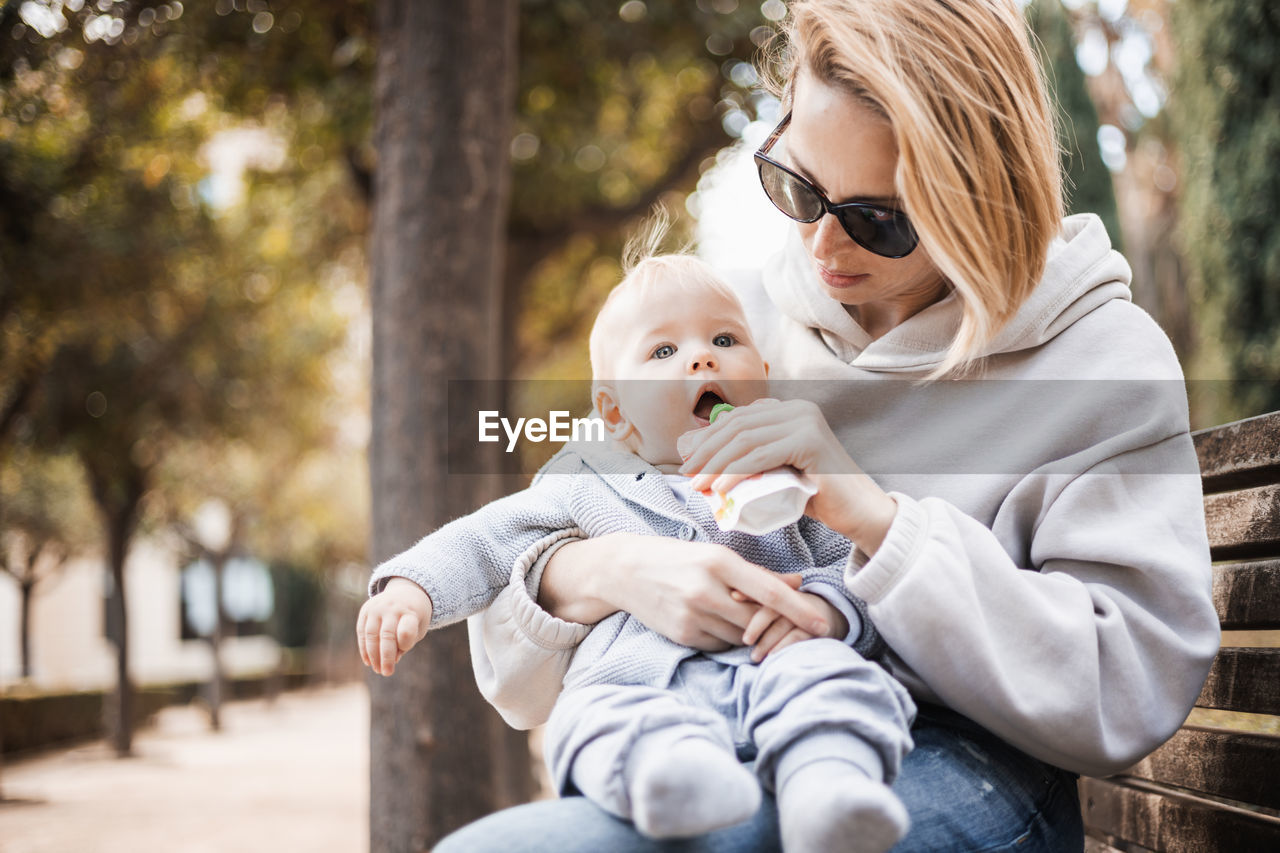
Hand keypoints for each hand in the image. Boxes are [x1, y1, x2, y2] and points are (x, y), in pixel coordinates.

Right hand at [357, 577, 431, 675]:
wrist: (406, 592)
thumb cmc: (414, 617)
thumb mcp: (418, 629)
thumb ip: (406, 644)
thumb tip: (391, 660)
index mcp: (410, 611)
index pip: (406, 630)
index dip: (405, 644)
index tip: (404, 649)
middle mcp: (393, 608)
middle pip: (386, 636)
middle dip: (386, 657)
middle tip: (387, 673)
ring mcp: (377, 607)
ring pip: (371, 635)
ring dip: (373, 656)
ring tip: (378, 669)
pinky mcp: (365, 610)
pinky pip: (362, 632)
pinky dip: (364, 648)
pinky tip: (369, 661)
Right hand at [540, 533, 832, 650]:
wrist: (625, 570)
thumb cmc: (677, 558)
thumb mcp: (716, 556)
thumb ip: (757, 573)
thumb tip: (798, 581)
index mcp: (718, 562)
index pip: (770, 592)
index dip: (799, 610)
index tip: (821, 624)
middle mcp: (706, 590)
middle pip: (758, 620)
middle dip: (773, 626)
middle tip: (787, 626)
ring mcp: (692, 615)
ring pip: (741, 636)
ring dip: (750, 633)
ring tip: (744, 620)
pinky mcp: (682, 635)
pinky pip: (720, 645)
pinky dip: (727, 639)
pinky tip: (718, 624)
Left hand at [678, 398, 896, 553]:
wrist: (860, 513)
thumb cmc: (817, 496)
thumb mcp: (778, 470)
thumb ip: (753, 458)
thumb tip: (706, 462)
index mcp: (789, 409)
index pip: (738, 418)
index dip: (708, 437)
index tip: (689, 461)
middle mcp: (798, 408)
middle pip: (738, 425)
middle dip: (706, 450)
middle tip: (687, 474)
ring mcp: (806, 422)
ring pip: (745, 440)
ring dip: (715, 463)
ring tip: (698, 485)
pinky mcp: (810, 441)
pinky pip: (761, 456)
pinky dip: (735, 472)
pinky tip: (719, 488)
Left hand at [733, 590, 847, 661]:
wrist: (824, 620)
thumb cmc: (785, 617)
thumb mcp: (767, 609)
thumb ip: (746, 607)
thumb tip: (726, 602)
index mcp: (777, 589)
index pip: (760, 585)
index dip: (747, 592)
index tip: (733, 598)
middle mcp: (791, 597)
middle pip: (771, 606)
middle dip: (757, 623)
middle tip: (745, 640)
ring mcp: (805, 611)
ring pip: (783, 622)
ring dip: (767, 641)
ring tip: (754, 656)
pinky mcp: (817, 628)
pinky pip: (797, 635)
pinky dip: (783, 646)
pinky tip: (771, 656)